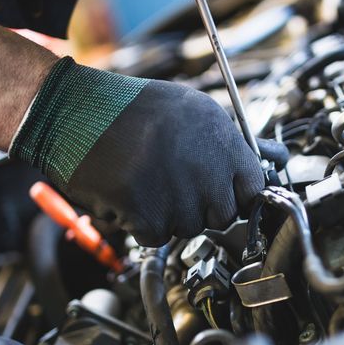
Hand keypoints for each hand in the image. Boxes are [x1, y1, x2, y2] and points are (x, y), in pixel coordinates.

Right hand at [9, 58, 261, 245]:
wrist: (75, 112)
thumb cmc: (131, 108)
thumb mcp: (192, 109)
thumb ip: (228, 141)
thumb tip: (268, 160)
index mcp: (223, 140)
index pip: (254, 188)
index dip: (237, 194)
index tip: (224, 193)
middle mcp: (207, 168)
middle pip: (223, 214)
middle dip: (202, 207)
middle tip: (174, 183)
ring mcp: (179, 194)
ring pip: (188, 227)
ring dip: (169, 214)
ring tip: (147, 180)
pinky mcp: (148, 214)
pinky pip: (157, 236)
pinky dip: (142, 224)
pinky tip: (131, 194)